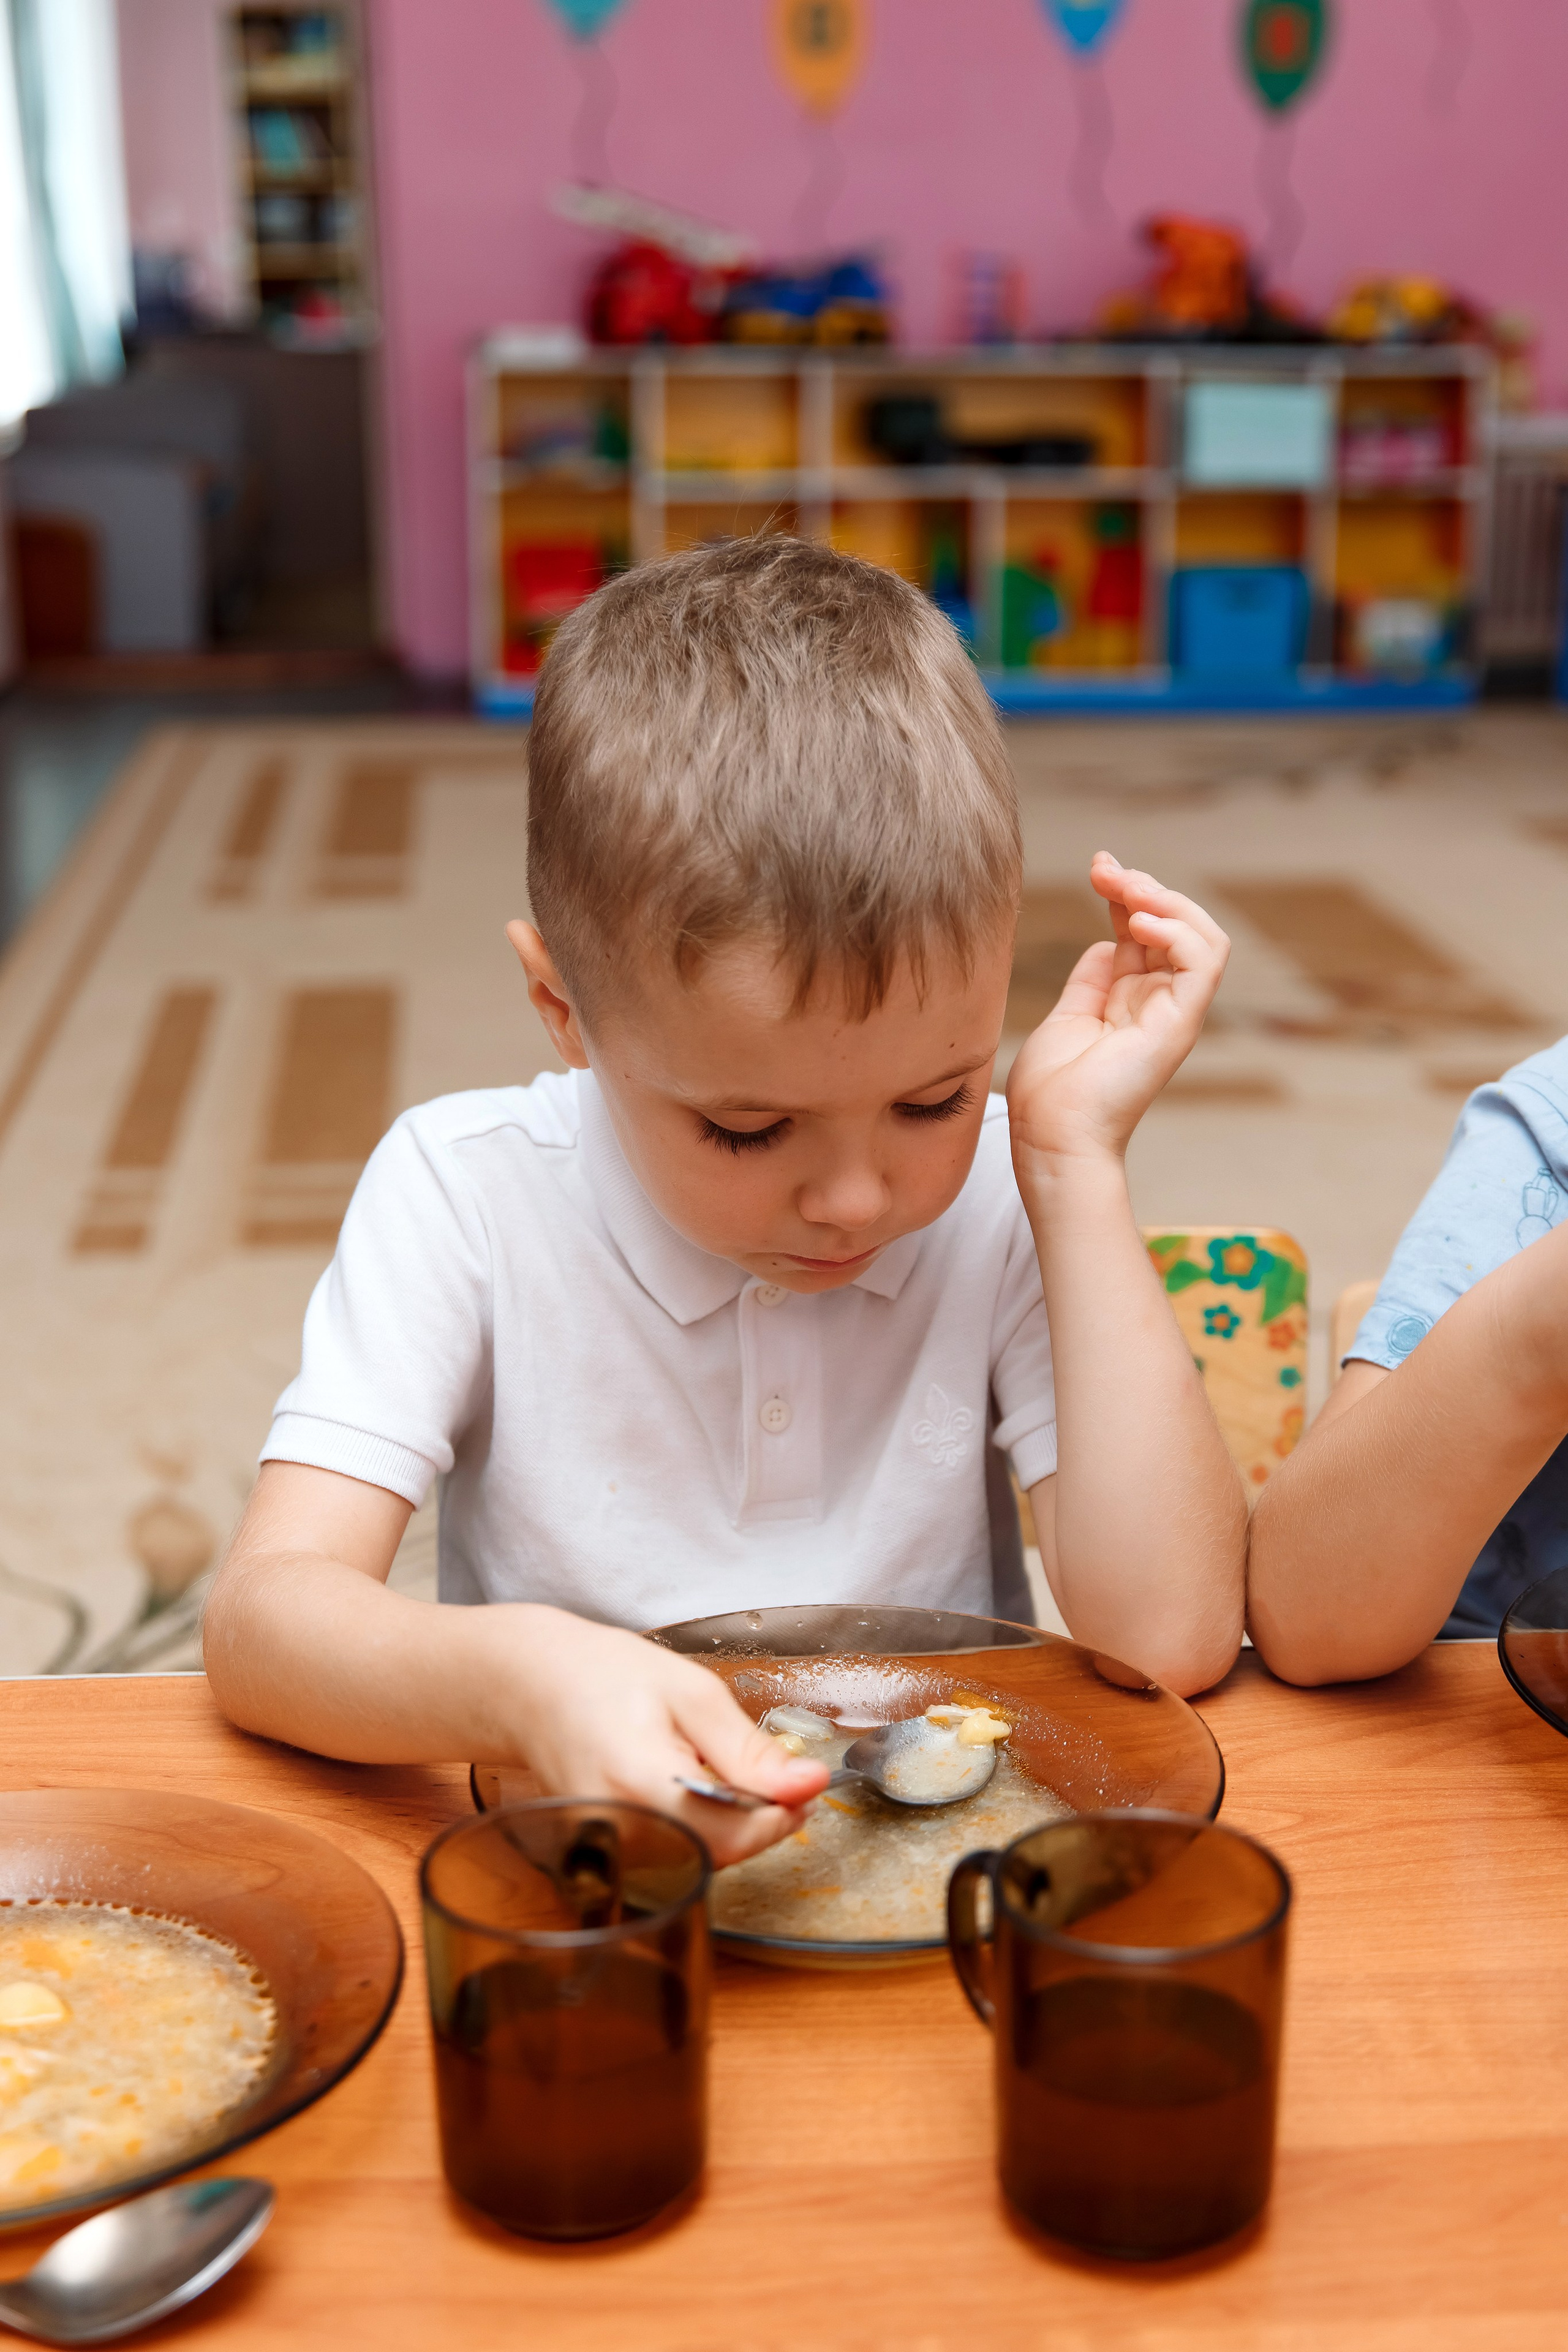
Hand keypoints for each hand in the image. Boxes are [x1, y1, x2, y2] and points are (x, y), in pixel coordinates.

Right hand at [492, 1607, 829, 1865]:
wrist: (529, 1686)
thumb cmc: (602, 1675)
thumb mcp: (691, 1693)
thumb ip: (749, 1750)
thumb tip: (807, 1784)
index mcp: (640, 1781)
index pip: (733, 1834)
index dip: (781, 1815)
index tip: (806, 1784)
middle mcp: (618, 1830)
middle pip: (719, 1852)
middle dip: (760, 1817)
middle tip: (774, 1771)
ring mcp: (606, 1849)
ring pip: (698, 1857)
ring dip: (730, 1823)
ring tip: (718, 1766)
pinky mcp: (604, 1854)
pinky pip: (672, 1853)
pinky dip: (697, 1826)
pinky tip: (691, 1785)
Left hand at [1008, 853, 1228, 1168]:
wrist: (1052, 1138)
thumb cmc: (1051, 1092)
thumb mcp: (1067, 1017)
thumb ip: (1090, 980)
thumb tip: (1102, 941)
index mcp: (1130, 1001)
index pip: (1144, 931)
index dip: (1125, 892)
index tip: (1099, 866)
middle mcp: (1158, 1003)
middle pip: (1173, 926)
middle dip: (1143, 886)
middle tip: (1106, 868)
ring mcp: (1173, 1013)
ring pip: (1202, 937)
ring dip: (1167, 901)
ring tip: (1126, 889)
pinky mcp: (1179, 1024)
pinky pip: (1204, 963)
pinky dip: (1179, 931)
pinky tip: (1138, 922)